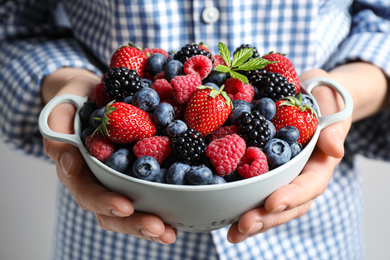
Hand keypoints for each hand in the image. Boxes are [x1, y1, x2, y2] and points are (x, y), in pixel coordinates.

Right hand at [41, 68, 176, 243]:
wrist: (94, 93)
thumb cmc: (76, 101)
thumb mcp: (60, 111)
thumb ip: (57, 132)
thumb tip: (68, 162)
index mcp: (79, 170)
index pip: (88, 192)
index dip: (105, 202)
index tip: (126, 206)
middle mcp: (100, 180)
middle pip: (114, 212)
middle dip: (136, 224)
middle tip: (160, 230)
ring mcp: (121, 179)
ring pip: (134, 209)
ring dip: (153, 223)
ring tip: (171, 234)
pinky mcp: (140, 171)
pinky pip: (152, 190)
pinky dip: (167, 201)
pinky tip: (184, 209)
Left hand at [227, 69, 351, 242]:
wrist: (307, 93)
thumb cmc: (321, 99)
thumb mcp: (332, 105)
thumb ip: (333, 125)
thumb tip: (334, 149)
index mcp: (318, 163)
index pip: (309, 185)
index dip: (292, 196)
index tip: (273, 203)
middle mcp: (300, 176)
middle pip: (287, 205)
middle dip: (267, 218)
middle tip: (244, 226)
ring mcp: (281, 177)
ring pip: (270, 205)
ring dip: (252, 220)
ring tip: (233, 233)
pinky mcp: (264, 172)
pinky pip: (254, 191)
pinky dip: (240, 204)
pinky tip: (223, 215)